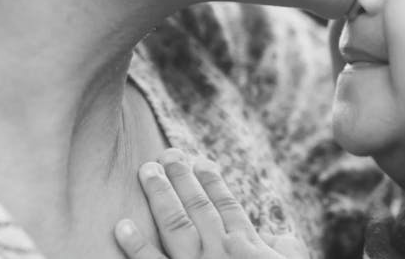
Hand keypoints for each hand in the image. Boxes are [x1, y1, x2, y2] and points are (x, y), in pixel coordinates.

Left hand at [115, 148, 308, 258]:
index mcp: (246, 244)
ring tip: (146, 171)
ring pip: (176, 223)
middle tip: (166, 155)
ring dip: (160, 194)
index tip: (200, 161)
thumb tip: (273, 234)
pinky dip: (136, 246)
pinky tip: (122, 226)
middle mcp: (220, 250)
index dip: (212, 182)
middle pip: (198, 205)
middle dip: (181, 177)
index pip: (226, 204)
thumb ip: (282, 246)